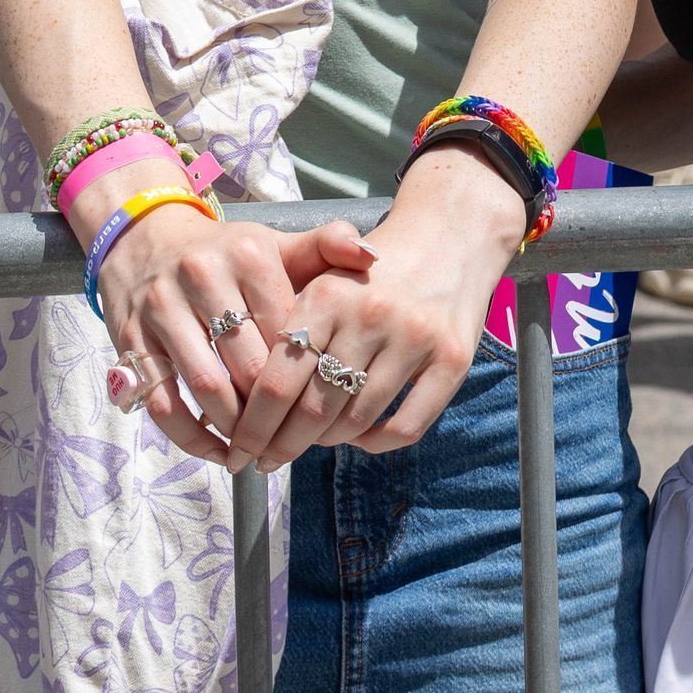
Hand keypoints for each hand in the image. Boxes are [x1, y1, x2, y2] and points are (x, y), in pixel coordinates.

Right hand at [95, 206, 377, 462]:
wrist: (144, 236)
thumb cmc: (226, 252)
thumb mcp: (275, 243)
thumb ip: (326, 246)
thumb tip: (370, 254)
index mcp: (249, 256)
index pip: (289, 332)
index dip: (307, 377)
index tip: (323, 406)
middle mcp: (203, 277)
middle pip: (249, 366)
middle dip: (273, 413)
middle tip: (293, 442)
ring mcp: (162, 308)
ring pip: (206, 387)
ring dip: (235, 429)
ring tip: (258, 450)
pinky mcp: (130, 338)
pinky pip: (161, 401)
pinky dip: (189, 436)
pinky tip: (216, 451)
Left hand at [224, 146, 526, 473]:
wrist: (450, 231)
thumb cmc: (374, 268)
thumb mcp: (323, 278)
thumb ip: (290, 331)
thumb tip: (254, 407)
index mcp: (328, 295)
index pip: (277, 382)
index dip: (253, 427)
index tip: (240, 449)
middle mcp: (371, 316)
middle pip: (312, 410)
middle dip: (281, 446)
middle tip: (266, 461)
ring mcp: (416, 338)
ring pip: (355, 422)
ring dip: (326, 443)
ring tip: (312, 442)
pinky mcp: (453, 359)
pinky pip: (406, 427)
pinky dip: (376, 443)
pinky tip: (361, 436)